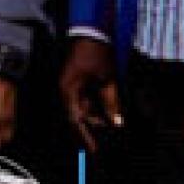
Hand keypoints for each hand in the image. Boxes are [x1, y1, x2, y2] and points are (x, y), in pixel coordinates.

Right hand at [59, 36, 121, 151]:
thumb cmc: (96, 53)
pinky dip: (97, 107)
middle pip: (80, 117)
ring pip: (84, 109)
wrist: (91, 31)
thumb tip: (116, 122)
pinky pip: (86, 100)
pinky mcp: (78, 82)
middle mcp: (67, 91)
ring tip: (114, 124)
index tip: (94, 151)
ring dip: (98, 117)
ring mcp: (71, 86)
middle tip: (111, 136)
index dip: (85, 137)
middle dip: (95, 127)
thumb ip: (111, 102)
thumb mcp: (107, 79)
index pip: (75, 121)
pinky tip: (109, 112)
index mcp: (69, 91)